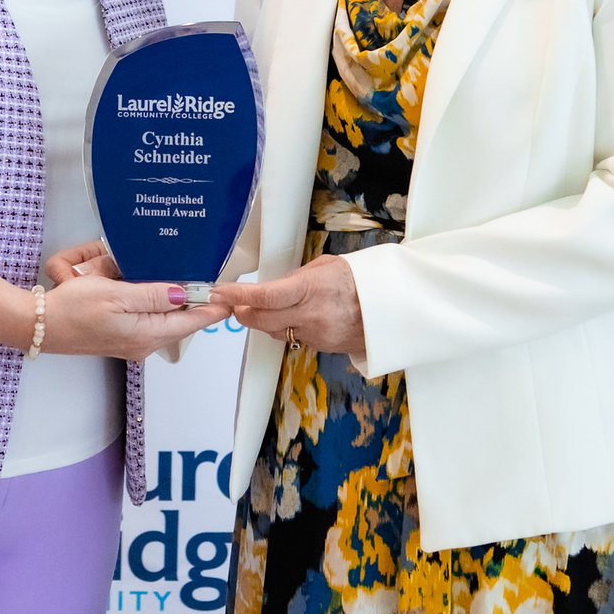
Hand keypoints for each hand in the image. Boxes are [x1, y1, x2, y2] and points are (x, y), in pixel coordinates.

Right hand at [39, 238, 228, 359]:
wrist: (40, 326)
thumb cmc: (72, 309)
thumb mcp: (115, 295)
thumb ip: (153, 295)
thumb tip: (186, 294)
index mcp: (147, 334)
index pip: (193, 321)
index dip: (214, 307)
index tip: (233, 294)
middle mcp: (144, 343)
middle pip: (184, 323)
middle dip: (201, 305)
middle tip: (218, 284)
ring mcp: (133, 342)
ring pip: (169, 322)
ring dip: (182, 305)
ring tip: (198, 286)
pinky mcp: (123, 337)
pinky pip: (153, 322)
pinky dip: (163, 308)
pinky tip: (165, 294)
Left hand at [210, 254, 363, 359]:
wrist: (393, 307)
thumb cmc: (361, 279)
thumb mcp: (326, 266)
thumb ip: (297, 278)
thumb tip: (275, 288)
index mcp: (311, 289)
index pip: (265, 297)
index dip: (238, 296)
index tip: (220, 293)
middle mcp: (311, 315)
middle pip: (261, 320)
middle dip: (242, 312)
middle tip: (232, 303)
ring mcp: (316, 334)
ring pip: (275, 331)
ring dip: (262, 321)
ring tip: (259, 308)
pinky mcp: (322, 347)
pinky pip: (294, 338)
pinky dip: (286, 328)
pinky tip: (291, 317)